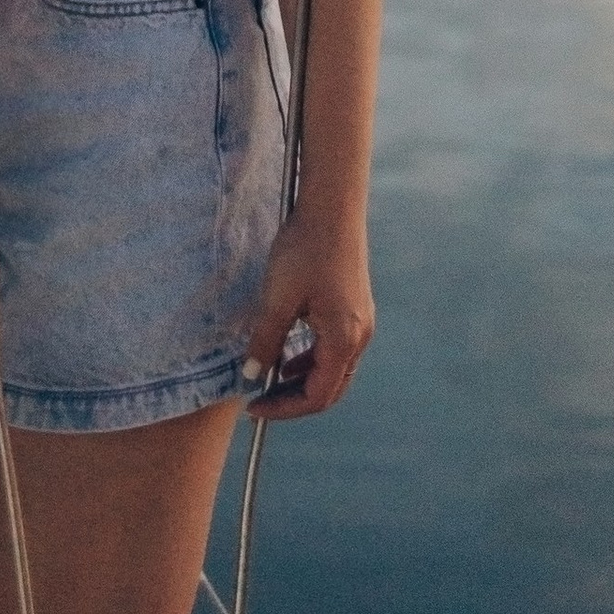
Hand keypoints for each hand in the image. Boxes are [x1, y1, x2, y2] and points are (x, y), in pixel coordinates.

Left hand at [236, 211, 372, 420]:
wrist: (333, 205)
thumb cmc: (305, 248)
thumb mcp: (278, 298)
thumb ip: (265, 342)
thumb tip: (251, 378)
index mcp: (344, 339)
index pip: (316, 397)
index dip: (284, 408)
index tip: (253, 407)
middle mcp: (359, 336)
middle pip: (329, 388)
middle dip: (294, 399)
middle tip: (260, 401)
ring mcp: (361, 322)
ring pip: (334, 369)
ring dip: (303, 379)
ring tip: (270, 377)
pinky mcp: (356, 307)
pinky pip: (335, 348)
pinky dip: (312, 358)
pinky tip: (288, 350)